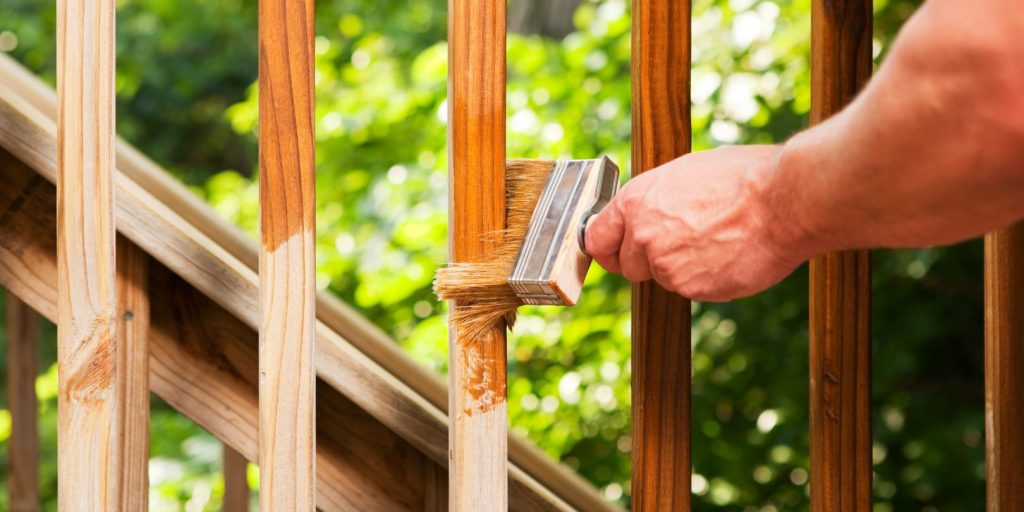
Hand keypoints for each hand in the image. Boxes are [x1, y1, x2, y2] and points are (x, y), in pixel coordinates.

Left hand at [584, 145, 810, 301]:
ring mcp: (666, 265)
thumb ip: (655, 200)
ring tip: (717, 241)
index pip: (596, 238)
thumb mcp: (685, 174)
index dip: (608, 247)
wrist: (784, 202)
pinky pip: (691, 289)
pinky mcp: (692, 288)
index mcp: (636, 201)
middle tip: (684, 245)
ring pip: (663, 278)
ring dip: (682, 268)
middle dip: (649, 261)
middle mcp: (643, 235)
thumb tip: (645, 213)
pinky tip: (729, 255)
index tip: (615, 252)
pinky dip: (706, 279)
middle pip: (628, 266)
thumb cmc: (743, 178)